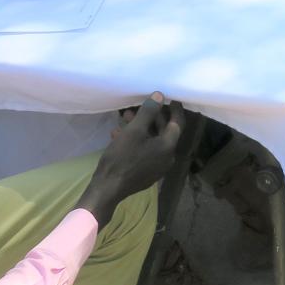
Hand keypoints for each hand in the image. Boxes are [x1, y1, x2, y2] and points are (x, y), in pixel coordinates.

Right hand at [79, 95, 185, 224]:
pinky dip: (136, 140)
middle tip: (141, 104)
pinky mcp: (145, 172)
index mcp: (168, 147)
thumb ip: (148, 112)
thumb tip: (159, 96)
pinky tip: (118, 134)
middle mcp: (167, 158)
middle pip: (163, 132)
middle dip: (152, 117)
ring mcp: (156, 167)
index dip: (175, 109)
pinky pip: (145, 151)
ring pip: (151, 141)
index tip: (171, 98)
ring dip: (141, 127)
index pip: (177, 123)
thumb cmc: (122, 157)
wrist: (108, 188)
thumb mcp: (134, 131)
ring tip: (125, 117)